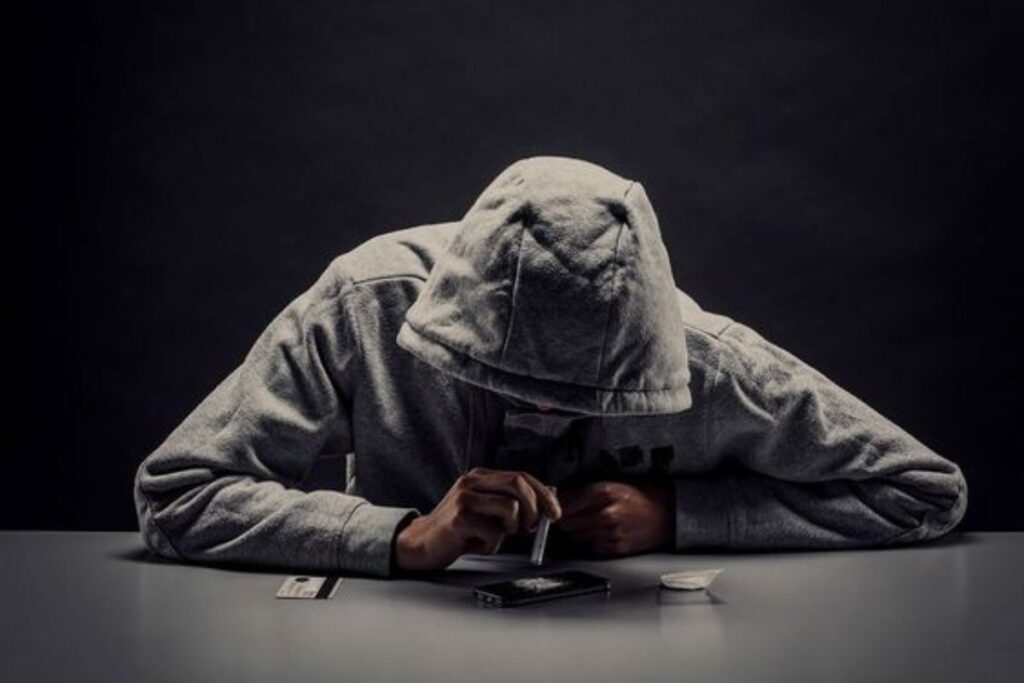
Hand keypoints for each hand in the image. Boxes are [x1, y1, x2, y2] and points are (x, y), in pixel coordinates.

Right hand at [394, 467, 561, 571]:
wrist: (421, 544)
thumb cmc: (458, 530)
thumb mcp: (485, 511)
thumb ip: (509, 505)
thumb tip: (545, 510)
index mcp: (480, 476)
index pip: (521, 476)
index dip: (543, 494)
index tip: (555, 512)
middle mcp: (472, 481)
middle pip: (518, 483)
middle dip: (535, 508)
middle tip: (531, 528)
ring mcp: (464, 498)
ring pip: (511, 508)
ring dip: (510, 529)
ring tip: (494, 535)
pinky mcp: (459, 518)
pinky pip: (494, 532)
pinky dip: (492, 544)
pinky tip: (477, 544)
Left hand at [557, 479, 674, 556]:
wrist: (669, 513)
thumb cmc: (643, 495)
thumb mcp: (614, 483)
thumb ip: (587, 490)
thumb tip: (562, 495)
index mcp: (604, 492)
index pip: (566, 502)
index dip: (558, 503)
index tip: (554, 503)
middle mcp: (606, 513)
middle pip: (568, 521)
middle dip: (567, 517)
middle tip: (572, 512)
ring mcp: (611, 533)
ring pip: (577, 535)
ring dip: (578, 529)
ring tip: (590, 520)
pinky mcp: (616, 548)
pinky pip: (591, 546)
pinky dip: (591, 539)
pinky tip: (601, 530)